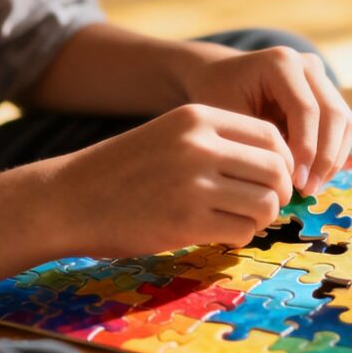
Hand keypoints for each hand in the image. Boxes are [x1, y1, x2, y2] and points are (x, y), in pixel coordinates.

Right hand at [51, 104, 296, 256]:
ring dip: (261, 218)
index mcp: (199, 117)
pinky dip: (240, 236)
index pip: (270, 136)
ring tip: (241, 220)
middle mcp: (200, 145)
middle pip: (275, 170)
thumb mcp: (172, 134)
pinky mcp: (186, 222)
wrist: (70, 198)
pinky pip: (241, 230)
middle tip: (265, 205)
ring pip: (265, 203)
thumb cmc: (125, 169)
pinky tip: (222, 233)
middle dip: (278, 192)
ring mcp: (194, 184)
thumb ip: (219, 142)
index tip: (273, 179)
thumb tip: (278, 165)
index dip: (281, 161)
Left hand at [180, 45, 351, 195]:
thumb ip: (259, 142)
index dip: (306, 149)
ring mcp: (321, 77)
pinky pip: (342, 126)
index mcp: (282, 62)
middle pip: (334, 114)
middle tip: (307, 190)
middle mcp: (308, 64)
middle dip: (325, 157)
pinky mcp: (327, 92)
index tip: (294, 182)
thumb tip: (287, 179)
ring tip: (311, 187)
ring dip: (333, 158)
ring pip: (344, 121)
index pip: (306, 109)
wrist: (221, 75)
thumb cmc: (218, 96)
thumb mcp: (229, 117)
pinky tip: (314, 176)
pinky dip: (333, 153)